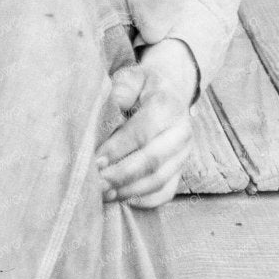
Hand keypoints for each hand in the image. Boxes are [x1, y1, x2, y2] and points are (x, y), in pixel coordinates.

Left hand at [96, 39, 197, 208]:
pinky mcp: (181, 170)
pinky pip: (165, 192)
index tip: (95, 160)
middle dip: (120, 175)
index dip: (118, 149)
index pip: (142, 132)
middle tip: (94, 183)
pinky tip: (119, 198)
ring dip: (128, 190)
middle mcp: (181, 132)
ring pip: (159, 180)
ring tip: (102, 193)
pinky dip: (142, 200)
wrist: (169, 93)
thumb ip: (120, 89)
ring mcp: (184, 154)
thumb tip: (111, 109)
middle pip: (152, 160)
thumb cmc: (142, 87)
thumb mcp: (131, 77)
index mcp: (168, 105)